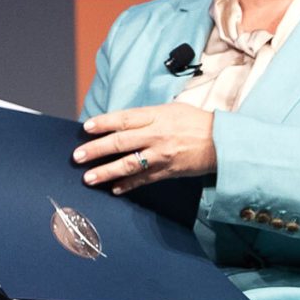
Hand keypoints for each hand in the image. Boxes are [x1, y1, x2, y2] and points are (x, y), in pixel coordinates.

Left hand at [74, 103, 216, 193]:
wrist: (222, 142)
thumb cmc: (196, 122)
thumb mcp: (171, 110)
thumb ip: (146, 116)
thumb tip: (121, 122)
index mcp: (157, 116)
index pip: (125, 118)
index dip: (104, 123)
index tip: (86, 128)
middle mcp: (157, 135)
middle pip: (121, 142)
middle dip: (97, 150)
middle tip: (78, 156)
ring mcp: (161, 155)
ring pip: (129, 164)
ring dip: (106, 172)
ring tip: (89, 178)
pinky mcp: (167, 171)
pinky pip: (143, 180)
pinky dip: (128, 185)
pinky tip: (114, 189)